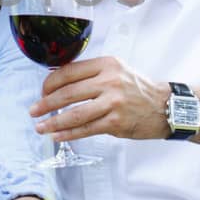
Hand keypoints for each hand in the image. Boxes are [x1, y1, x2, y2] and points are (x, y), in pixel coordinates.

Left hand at [28, 56, 169, 141]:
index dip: (50, 83)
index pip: (69, 72)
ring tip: (40, 126)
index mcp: (106, 64)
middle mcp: (109, 81)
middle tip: (33, 111)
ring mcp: (113, 103)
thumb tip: (58, 82)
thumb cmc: (137, 89)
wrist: (166, 106)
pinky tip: (56, 135)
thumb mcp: (117, 71)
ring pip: (74, 113)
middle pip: (68, 93)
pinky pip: (86, 129)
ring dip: (53, 121)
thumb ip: (91, 74)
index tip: (42, 92)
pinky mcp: (116, 122)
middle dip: (45, 103)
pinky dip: (68, 133)